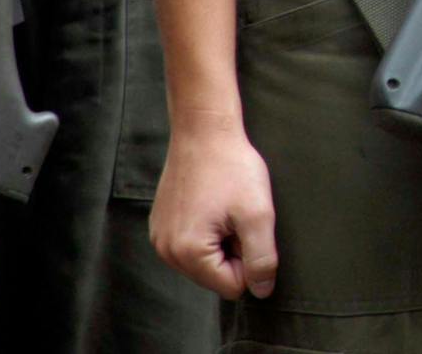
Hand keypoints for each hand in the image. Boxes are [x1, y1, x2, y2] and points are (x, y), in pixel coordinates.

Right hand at [151, 115, 279, 301]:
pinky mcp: (160, 225)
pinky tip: (210, 202)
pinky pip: (191, 245)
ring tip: (223, 207)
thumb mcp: (258, 214)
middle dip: (233, 250)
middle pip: (216, 276)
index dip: (250, 259)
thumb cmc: (232, 167)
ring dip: (221, 240)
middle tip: (235, 214)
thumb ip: (262, 259)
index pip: (233, 286)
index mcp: (188, 253)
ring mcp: (159, 239)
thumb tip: (262, 292)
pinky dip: (206, 230)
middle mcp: (166, 252)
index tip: (246, 224)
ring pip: (205, 261)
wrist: (203, 130)